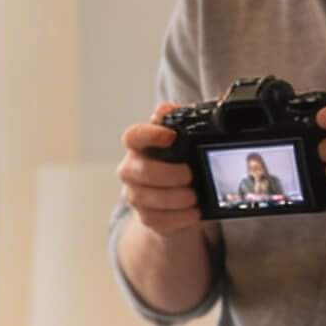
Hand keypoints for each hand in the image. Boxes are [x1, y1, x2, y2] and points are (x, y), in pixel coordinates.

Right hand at [116, 104, 207, 236]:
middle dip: (166, 174)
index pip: (133, 136)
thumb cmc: (181, 165)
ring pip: (144, 198)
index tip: (171, 137)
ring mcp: (136, 195)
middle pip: (137, 170)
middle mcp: (132, 170)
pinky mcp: (145, 217)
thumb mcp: (187, 143)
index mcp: (141, 147)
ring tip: (193, 197)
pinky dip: (177, 218)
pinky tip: (193, 213)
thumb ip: (185, 123)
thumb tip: (192, 105)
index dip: (149, 135)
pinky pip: (155, 220)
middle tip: (189, 175)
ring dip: (173, 198)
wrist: (177, 202)